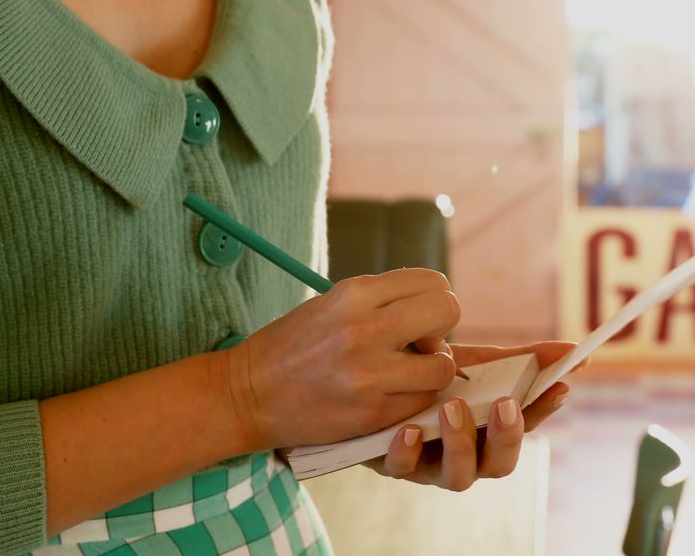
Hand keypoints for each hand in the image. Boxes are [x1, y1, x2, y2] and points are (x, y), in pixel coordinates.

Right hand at [221, 269, 460, 449]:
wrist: (246, 395)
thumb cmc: (292, 346)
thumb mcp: (332, 304)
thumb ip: (382, 301)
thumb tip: (436, 309)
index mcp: (353, 293)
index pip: (433, 282)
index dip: (434, 300)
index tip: (417, 319)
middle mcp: (363, 328)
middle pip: (447, 311)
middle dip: (441, 329)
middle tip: (421, 344)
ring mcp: (368, 374)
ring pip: (444, 366)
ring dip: (433, 370)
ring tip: (406, 374)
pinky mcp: (370, 412)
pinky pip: (423, 401)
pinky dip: (415, 398)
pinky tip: (390, 395)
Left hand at [363, 341, 580, 490]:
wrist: (373, 379)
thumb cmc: (432, 378)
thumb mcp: (475, 365)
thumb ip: (522, 360)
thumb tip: (575, 350)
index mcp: (491, 432)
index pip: (526, 426)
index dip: (544, 410)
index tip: (557, 385)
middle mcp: (466, 455)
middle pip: (499, 464)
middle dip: (506, 437)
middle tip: (504, 404)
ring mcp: (430, 464)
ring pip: (457, 475)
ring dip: (461, 444)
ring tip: (454, 408)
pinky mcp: (393, 463)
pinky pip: (401, 468)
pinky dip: (407, 452)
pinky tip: (409, 428)